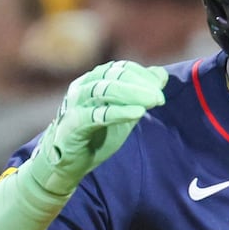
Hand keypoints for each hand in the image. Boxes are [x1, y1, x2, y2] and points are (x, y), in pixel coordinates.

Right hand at [25, 61, 167, 197]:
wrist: (67, 161)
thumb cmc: (95, 133)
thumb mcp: (122, 112)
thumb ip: (139, 94)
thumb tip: (161, 74)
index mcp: (93, 81)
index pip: (120, 68)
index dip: (142, 74)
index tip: (160, 84)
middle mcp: (83, 87)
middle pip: (114, 76)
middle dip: (141, 84)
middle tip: (160, 97)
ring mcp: (76, 104)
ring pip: (105, 91)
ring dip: (133, 94)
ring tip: (154, 101)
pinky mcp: (74, 124)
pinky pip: (97, 114)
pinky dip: (119, 112)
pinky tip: (138, 113)